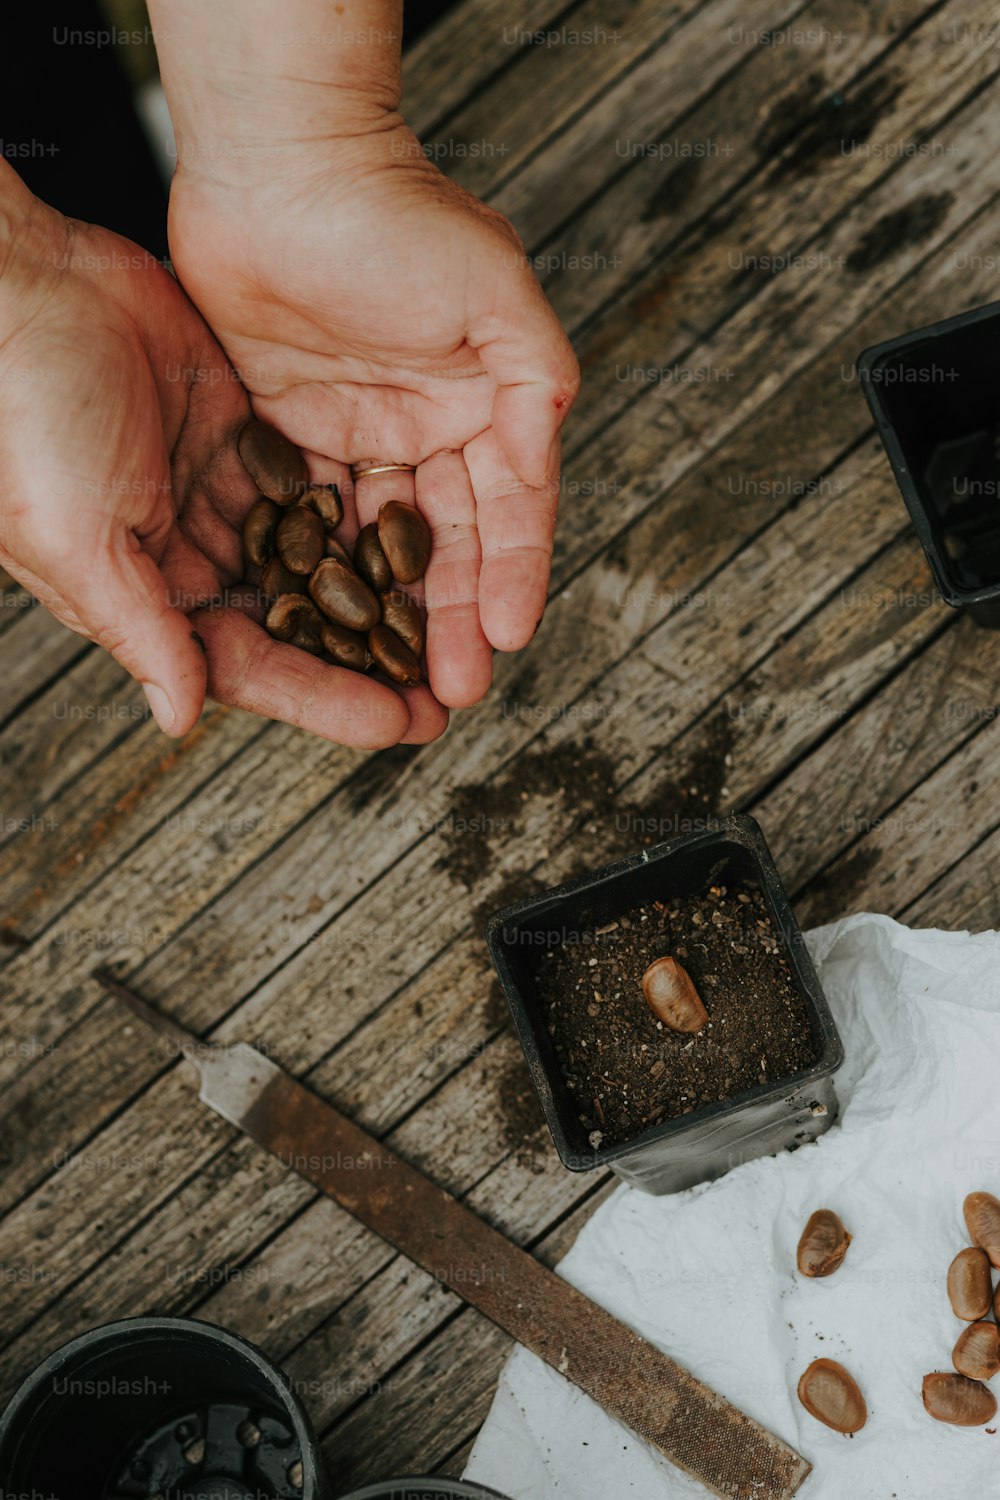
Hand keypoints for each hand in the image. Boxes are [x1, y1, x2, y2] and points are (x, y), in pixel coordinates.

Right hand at [0, 167, 444, 744]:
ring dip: (381, 591)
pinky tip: (424, 530)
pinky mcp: (241, 432)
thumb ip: (140, 629)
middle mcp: (190, 554)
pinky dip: (363, 508)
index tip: (401, 722)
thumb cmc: (22, 416)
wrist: (19, 288)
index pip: (253, 667)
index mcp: (147, 596)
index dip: (328, 699)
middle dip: (371, 661)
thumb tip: (183, 719)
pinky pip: (316, 483)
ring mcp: (220, 493)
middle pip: (300, 625)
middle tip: (449, 689)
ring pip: (317, 557)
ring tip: (454, 620)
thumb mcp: (76, 538)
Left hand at [166, 124, 579, 708]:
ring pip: (380, 545)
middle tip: (453, 693)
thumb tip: (547, 457)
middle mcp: (428, 431)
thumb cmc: (395, 215)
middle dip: (451, 620)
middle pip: (445, 546)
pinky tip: (325, 628)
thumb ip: (534, 378)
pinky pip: (308, 518)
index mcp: (486, 406)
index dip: (510, 577)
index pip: (507, 512)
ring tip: (394, 687)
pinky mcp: (288, 434)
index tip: (506, 638)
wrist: (283, 165)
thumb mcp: (495, 290)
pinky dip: (321, 572)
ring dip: (390, 616)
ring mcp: (358, 437)